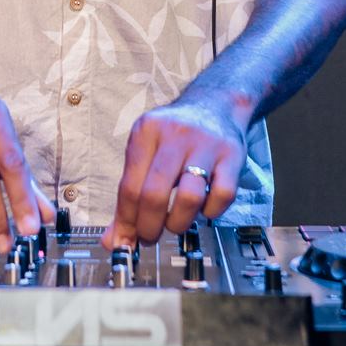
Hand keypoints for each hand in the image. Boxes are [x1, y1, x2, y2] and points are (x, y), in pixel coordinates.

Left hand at [102, 100, 247, 247]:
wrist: (216, 104)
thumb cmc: (174, 136)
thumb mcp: (145, 152)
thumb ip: (128, 196)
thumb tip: (113, 241)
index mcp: (146, 132)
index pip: (129, 187)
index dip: (126, 222)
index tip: (126, 242)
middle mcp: (174, 134)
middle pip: (154, 193)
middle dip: (149, 227)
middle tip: (149, 237)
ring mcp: (205, 144)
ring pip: (189, 196)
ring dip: (178, 223)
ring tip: (175, 224)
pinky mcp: (232, 154)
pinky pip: (222, 195)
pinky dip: (211, 212)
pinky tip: (204, 208)